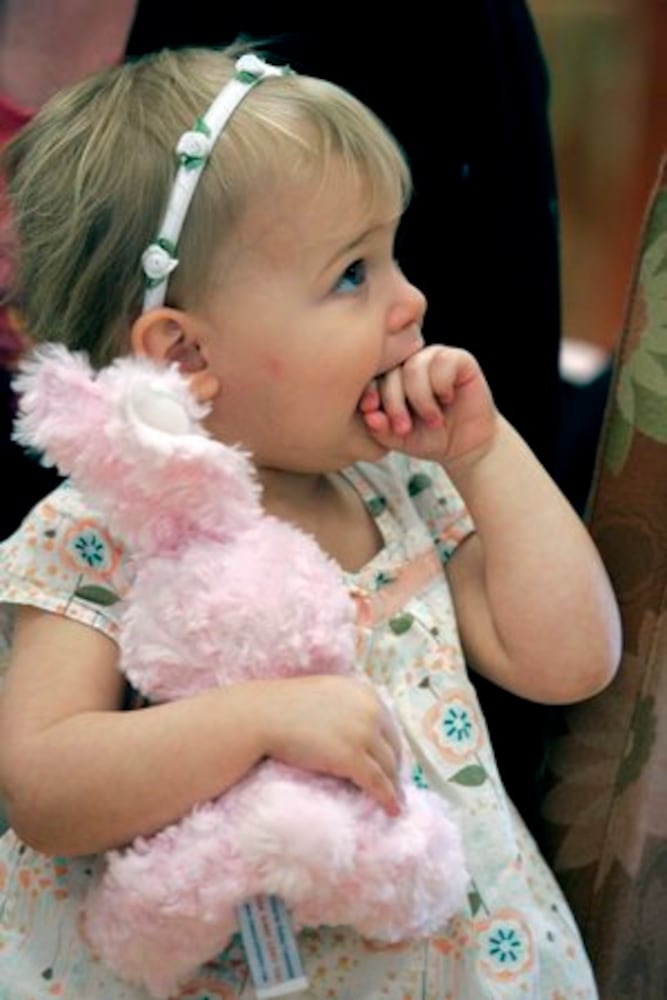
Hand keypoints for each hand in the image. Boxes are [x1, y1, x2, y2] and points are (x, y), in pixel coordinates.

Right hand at [256, 675, 403, 816]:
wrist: (263, 716)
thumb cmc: (283, 706)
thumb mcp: (325, 694)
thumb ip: (345, 705)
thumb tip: (355, 727)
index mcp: (363, 692)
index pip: (388, 724)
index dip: (390, 746)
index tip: (390, 761)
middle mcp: (369, 710)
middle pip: (393, 746)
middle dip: (393, 767)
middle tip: (393, 784)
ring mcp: (362, 733)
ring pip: (388, 767)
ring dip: (394, 786)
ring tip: (395, 801)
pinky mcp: (353, 757)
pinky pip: (377, 782)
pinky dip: (388, 798)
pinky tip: (392, 809)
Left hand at [360, 345, 497, 465]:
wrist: (465, 446)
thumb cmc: (429, 439)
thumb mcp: (397, 439)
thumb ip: (379, 428)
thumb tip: (368, 416)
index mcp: (391, 378)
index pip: (372, 375)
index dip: (369, 391)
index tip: (370, 411)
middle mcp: (411, 363)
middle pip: (392, 372)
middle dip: (394, 403)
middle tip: (404, 428)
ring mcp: (434, 358)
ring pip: (415, 366)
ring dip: (421, 398)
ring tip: (432, 420)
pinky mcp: (459, 359)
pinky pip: (442, 361)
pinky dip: (442, 384)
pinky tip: (448, 399)